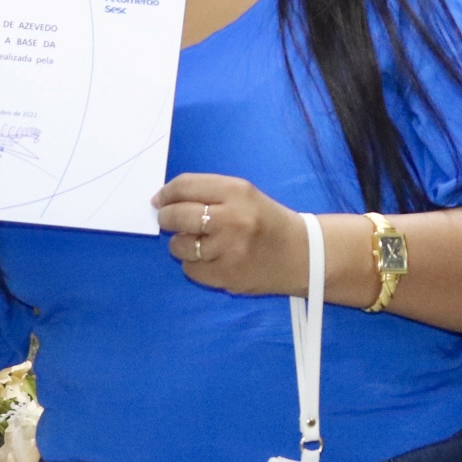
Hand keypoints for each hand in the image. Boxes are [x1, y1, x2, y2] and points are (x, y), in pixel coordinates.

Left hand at [152, 174, 307, 295]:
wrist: (302, 255)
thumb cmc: (268, 221)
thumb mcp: (245, 195)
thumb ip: (208, 193)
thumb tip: (163, 200)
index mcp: (237, 191)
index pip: (186, 186)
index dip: (166, 193)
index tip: (160, 200)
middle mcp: (232, 219)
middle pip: (177, 215)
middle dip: (166, 218)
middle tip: (169, 221)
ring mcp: (228, 250)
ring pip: (180, 246)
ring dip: (182, 244)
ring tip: (197, 243)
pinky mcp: (226, 275)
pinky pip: (190, 269)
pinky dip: (194, 265)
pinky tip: (210, 260)